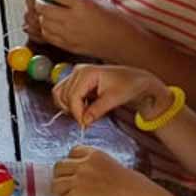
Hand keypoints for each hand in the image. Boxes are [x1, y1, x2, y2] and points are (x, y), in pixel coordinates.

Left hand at [26, 0, 134, 58]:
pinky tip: (49, 26)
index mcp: (82, 3)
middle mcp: (73, 18)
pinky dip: (44, 30)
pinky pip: (48, 37)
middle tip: (41, 1)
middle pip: (43, 8)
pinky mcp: (69, 46)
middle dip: (39, 3)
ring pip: (43, 23)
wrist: (124, 42)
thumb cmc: (115, 18)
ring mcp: (70, 34)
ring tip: (45, 14)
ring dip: (40, 17)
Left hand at [52, 145, 173, 195]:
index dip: (71, 165)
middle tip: (71, 190)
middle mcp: (83, 164)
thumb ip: (99, 170)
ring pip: (56, 186)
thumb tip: (93, 181)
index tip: (75, 174)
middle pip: (59, 168)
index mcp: (95, 155)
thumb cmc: (137, 189)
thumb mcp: (115, 168)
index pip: (72, 152)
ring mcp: (77, 180)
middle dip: (62, 179)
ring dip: (63, 195)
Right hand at [54, 65, 170, 127]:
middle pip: (64, 96)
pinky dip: (70, 103)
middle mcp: (78, 71)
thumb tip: (83, 121)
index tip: (84, 124)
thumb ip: (97, 110)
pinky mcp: (76, 80)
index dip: (77, 112)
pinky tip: (82, 108)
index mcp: (87, 72)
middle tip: (86, 121)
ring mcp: (76, 75)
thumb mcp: (114, 99)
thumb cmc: (128, 85)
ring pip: (60, 94)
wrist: (135, 80)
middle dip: (74, 111)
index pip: (72, 96)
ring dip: (69, 107)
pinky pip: (64, 93)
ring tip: (83, 114)